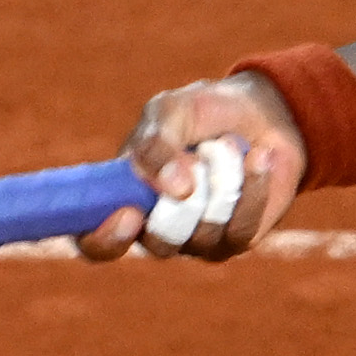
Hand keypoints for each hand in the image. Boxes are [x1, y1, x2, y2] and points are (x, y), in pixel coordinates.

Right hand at [79, 72, 308, 259]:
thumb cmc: (204, 111)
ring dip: (219, 181)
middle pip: (156, 245)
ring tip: (228, 144)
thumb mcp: (171, 111)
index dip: (103, 239)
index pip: (94, 242)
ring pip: (201, 235)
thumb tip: (172, 189)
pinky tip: (260, 157)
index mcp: (123, 197)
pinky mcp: (237, 239)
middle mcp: (155, 227)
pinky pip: (239, 230)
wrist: (262, 110)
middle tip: (195, 163)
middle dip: (179, 203)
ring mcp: (196, 239)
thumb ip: (156, 143)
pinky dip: (252, 188)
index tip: (129, 214)